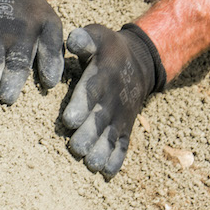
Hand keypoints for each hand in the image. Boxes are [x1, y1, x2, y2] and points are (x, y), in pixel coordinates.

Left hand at [59, 23, 166, 178]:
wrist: (139, 63)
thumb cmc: (108, 50)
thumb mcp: (98, 36)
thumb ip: (84, 39)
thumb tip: (72, 40)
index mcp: (103, 76)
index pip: (92, 92)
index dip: (81, 105)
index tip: (69, 120)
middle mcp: (112, 99)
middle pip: (100, 120)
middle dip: (88, 135)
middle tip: (76, 148)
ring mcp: (120, 116)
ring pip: (110, 137)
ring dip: (101, 151)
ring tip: (90, 164)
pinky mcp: (125, 128)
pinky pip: (122, 146)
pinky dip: (116, 160)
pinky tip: (106, 174)